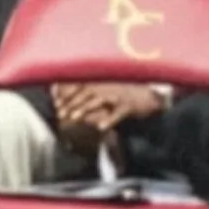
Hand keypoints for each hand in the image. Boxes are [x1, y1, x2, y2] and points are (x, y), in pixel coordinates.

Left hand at [52, 80, 166, 138]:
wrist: (153, 99)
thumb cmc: (126, 98)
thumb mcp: (106, 95)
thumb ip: (90, 97)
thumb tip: (72, 100)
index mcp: (102, 81)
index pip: (81, 84)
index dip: (66, 92)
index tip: (55, 101)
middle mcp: (109, 85)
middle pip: (86, 91)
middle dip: (71, 102)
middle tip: (60, 113)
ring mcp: (120, 94)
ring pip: (100, 100)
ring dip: (85, 108)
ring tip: (74, 117)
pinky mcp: (130, 105)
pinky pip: (119, 113)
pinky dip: (109, 119)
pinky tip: (101, 128)